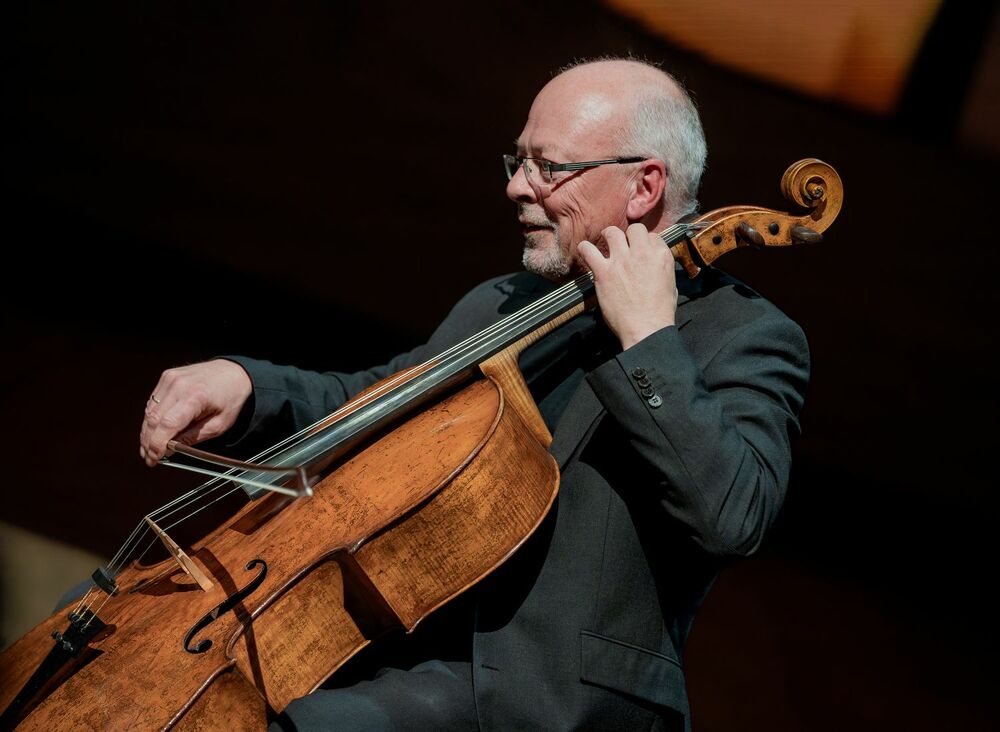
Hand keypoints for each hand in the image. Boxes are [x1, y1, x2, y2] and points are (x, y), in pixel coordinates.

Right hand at [140, 359, 252, 466]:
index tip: (154, 459)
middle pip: (154, 420)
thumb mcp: (219, 424)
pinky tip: (156, 430)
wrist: (234, 372)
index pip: (167, 424)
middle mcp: (179, 385)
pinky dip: (152, 419)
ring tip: (150, 448)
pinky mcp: (167, 377)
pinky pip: (153, 402)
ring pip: (149, 412)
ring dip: (147, 432)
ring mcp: (170, 379)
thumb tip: (169, 449)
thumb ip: (193, 437)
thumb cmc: (230, 397)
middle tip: (150, 458)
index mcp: (195, 397)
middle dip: (148, 442)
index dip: (157, 444)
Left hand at [577, 223, 678, 349]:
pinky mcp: (604, 272)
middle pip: (634, 229)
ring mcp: (621, 261)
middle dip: (629, 236)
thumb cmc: (660, 312)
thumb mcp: (672, 285)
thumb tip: (656, 266)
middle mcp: (642, 253)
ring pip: (612, 232)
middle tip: (623, 247)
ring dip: (609, 237)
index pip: (651, 236)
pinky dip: (585, 249)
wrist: (646, 328)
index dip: (644, 244)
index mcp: (661, 256)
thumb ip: (663, 270)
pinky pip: (588, 250)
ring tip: (606, 245)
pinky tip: (586, 252)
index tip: (639, 253)